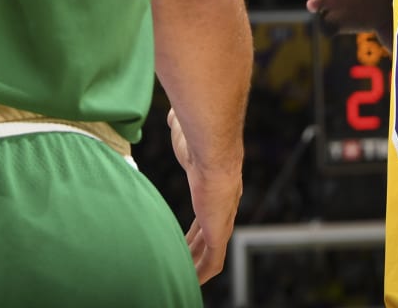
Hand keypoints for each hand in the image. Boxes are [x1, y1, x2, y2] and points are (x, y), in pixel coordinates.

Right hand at [167, 107, 241, 282]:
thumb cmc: (196, 135)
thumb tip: (174, 115)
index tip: (184, 235)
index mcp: (215, 183)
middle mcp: (223, 202)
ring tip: (185, 276)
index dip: (196, 224)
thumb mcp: (184, 134)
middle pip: (209, 231)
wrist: (211, 145)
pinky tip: (194, 281)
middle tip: (182, 260)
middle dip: (195, 247)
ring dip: (198, 264)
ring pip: (211, 249)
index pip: (206, 209)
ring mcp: (223, 217)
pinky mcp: (220, 230)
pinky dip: (204, 272)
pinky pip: (214, 260)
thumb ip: (180, 127)